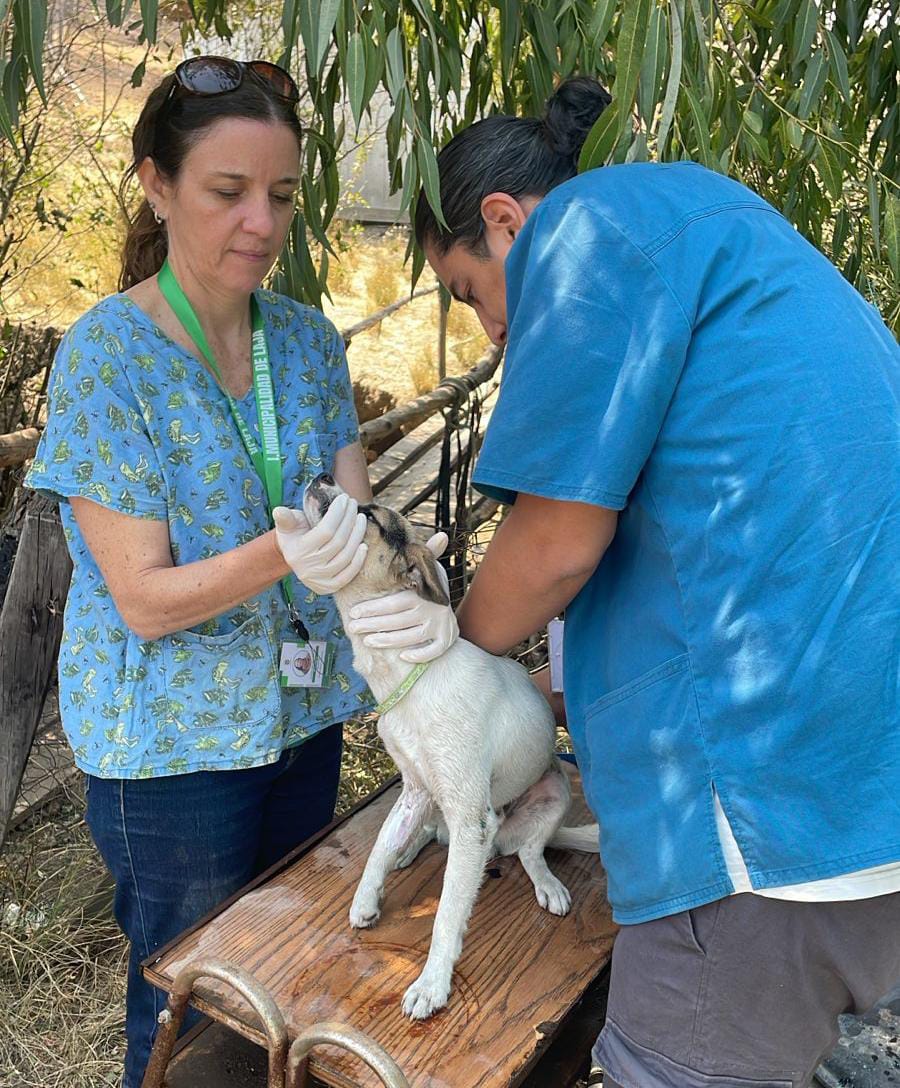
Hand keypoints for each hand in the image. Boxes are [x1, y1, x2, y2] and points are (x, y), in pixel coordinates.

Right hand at [272, 495, 366, 594]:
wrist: (297, 558)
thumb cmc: (295, 535)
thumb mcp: (287, 525)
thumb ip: (285, 518)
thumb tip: (279, 511)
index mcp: (298, 552)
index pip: (325, 531)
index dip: (337, 513)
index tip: (344, 499)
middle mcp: (308, 568)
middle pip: (338, 542)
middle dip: (349, 520)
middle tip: (354, 504)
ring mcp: (320, 580)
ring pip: (346, 556)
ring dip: (357, 535)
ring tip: (361, 519)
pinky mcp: (330, 587)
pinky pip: (349, 574)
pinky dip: (358, 560)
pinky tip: (363, 545)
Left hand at [346, 532, 457, 662]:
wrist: (449, 615)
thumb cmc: (427, 593)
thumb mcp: (425, 574)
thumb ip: (423, 556)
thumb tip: (439, 534)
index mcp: (422, 593)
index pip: (394, 601)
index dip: (373, 608)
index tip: (353, 611)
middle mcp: (432, 609)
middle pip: (397, 620)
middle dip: (372, 624)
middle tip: (351, 627)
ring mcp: (440, 626)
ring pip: (411, 637)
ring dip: (388, 641)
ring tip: (367, 641)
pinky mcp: (447, 641)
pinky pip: (433, 650)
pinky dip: (420, 654)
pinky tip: (403, 656)